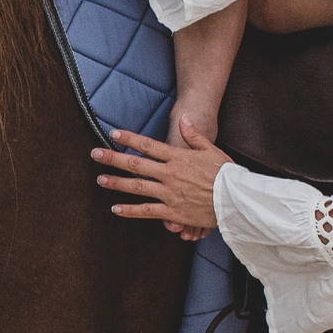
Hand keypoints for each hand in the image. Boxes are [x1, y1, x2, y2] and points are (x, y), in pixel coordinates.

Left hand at [90, 122, 229, 234]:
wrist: (237, 200)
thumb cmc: (226, 174)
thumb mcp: (212, 149)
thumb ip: (194, 135)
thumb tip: (183, 119)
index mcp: (178, 157)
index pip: (148, 145)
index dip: (129, 138)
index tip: (113, 133)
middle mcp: (170, 174)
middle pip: (136, 164)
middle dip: (113, 158)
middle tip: (95, 154)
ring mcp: (169, 194)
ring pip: (137, 187)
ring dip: (116, 183)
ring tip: (100, 180)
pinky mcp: (172, 213)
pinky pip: (146, 211)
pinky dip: (130, 210)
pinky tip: (115, 208)